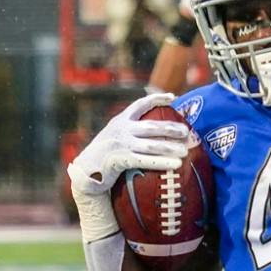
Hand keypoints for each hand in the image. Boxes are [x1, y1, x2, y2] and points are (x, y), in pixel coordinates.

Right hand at [66, 92, 188, 193]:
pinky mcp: (119, 159)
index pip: (140, 104)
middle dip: (171, 128)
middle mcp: (120, 129)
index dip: (156, 99)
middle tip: (186, 131)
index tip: (172, 97)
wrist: (83, 173)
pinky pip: (145, 160)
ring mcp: (119, 144)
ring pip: (151, 145)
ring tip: (185, 151)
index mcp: (120, 121)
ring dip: (170, 147)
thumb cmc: (103, 158)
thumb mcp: (113, 138)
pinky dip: (161, 162)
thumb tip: (154, 134)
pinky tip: (175, 165)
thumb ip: (129, 133)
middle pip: (151, 126)